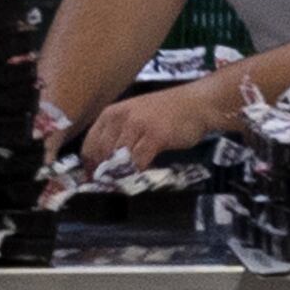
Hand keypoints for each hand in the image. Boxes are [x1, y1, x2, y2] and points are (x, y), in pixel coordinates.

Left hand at [79, 67, 241, 182]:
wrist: (200, 103)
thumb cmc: (169, 112)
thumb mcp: (136, 118)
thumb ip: (120, 136)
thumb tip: (105, 165)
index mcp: (111, 114)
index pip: (89, 145)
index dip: (91, 166)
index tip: (97, 180)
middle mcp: (120, 118)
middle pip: (101, 154)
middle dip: (105, 173)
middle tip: (112, 186)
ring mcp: (137, 126)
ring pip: (118, 159)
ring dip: (120, 175)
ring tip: (125, 185)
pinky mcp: (155, 136)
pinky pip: (138, 162)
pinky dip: (137, 173)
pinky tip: (142, 177)